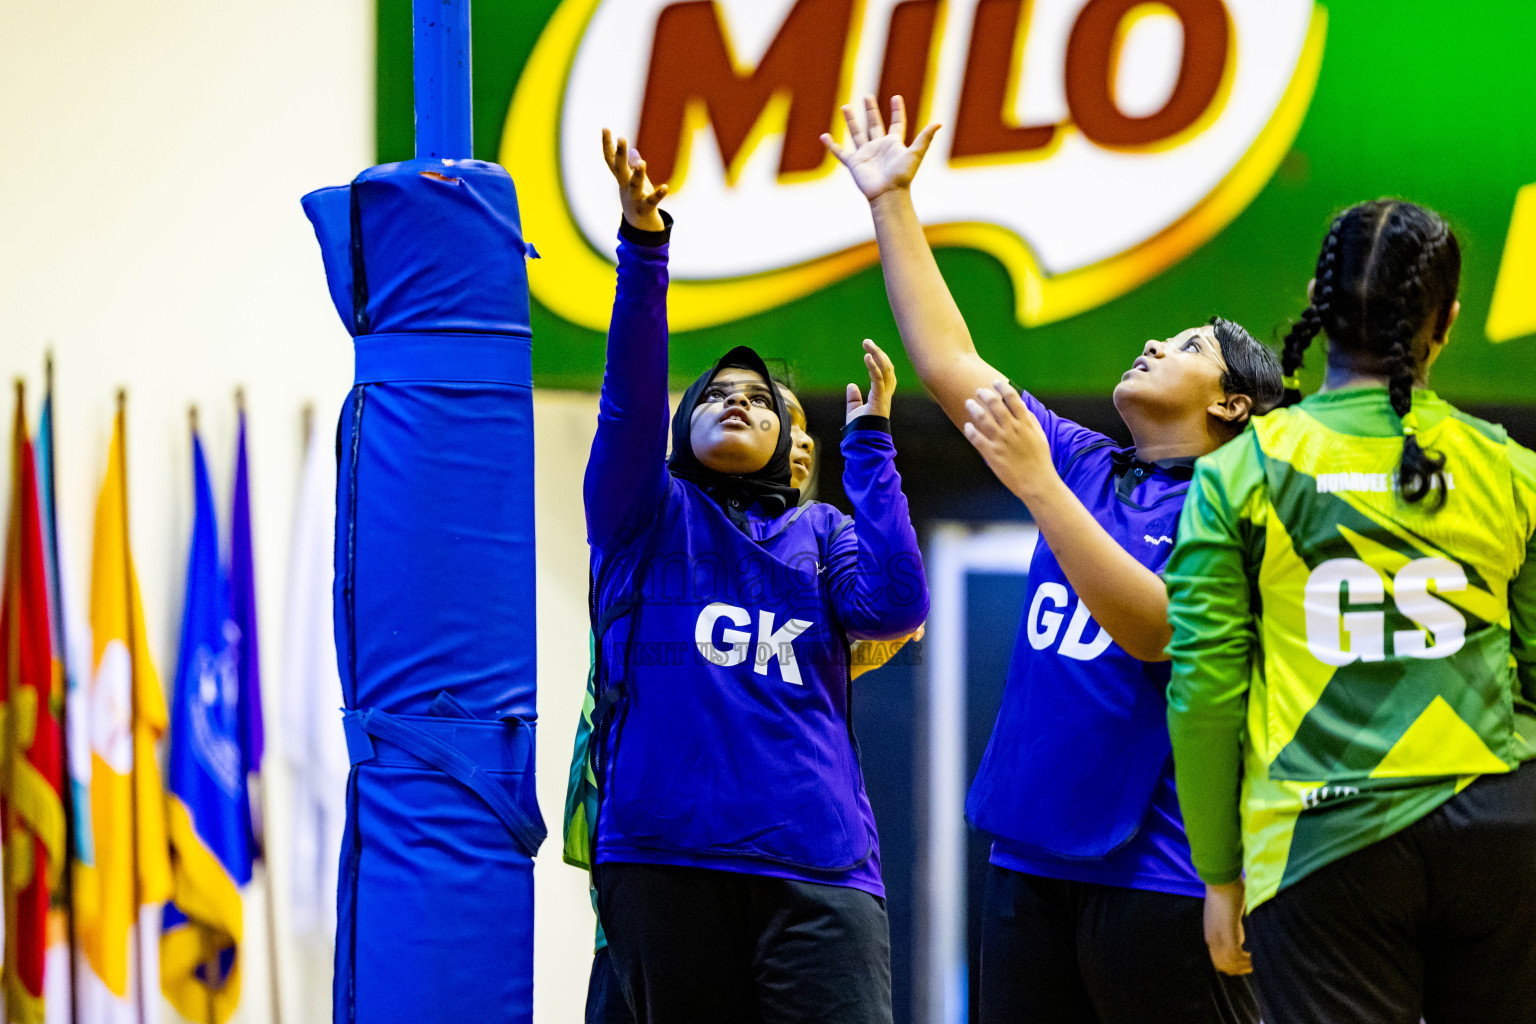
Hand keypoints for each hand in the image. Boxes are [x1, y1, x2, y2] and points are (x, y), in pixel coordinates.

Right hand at [602, 128, 667, 231]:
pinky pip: (652, 201)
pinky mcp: (646, 209)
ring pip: (634, 185)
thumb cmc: (637, 200)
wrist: (640, 228)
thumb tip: (633, 151)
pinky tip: (665, 187)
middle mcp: (625, 187)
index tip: (605, 128)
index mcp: (622, 179)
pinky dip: (658, 195)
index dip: (607, 144)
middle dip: (619, 154)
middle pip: (619, 170)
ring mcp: (634, 199)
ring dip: (637, 174)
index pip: (611, 160)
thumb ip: (633, 167)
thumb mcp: (634, 182)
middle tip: (621, 138)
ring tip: (642, 163)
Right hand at [821, 95, 940, 201]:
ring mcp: (865, 154)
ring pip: (857, 133)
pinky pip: (840, 153)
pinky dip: (831, 145)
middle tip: (867, 96)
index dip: (897, 111)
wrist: (888, 194)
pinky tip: (824, 136)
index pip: (896, 123)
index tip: (896, 98)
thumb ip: (925, 138)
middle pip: (874, 124)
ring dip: (851, 120)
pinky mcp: (854, 163)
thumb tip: (939, 123)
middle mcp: (879, 146)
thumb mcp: (915, 154)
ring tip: (845, 106)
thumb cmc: (902, 175)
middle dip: (870, 110)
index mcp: (893, 143)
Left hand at [846, 339, 896, 423]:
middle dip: (879, 353)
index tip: (869, 350)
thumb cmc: (860, 430)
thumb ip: (854, 398)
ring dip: (877, 355)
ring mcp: (884, 397)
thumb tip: (851, 385)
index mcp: (881, 396)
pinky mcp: (879, 399)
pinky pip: (879, 379)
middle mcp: (885, 395)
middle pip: (888, 368)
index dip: (880, 361)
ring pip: (886, 370)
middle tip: (866, 341)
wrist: (864, 443)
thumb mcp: (855, 411)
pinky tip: (867, 356)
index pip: (885, 375)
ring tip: (867, 343)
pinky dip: (873, 367)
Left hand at [961, 380, 1055, 502]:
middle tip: (978, 391)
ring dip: (974, 408)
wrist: (1037, 482)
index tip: (996, 382)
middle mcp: (1012, 429)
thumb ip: (1030, 420)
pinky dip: (970, 430)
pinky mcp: (992, 454)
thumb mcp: (1039, 436)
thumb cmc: (1040, 459)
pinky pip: (976, 438)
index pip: (1013, 398)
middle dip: (984, 394)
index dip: (1003, 388)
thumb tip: (1021, 406)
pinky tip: (967, 426)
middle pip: (995, 404)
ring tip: (969, 403)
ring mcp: (1001, 441)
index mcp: (1025, 423)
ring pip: (983, 418)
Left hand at [1203, 880, 1252, 975]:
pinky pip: (1235, 955)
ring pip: (1229, 963)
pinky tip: (1253, 957)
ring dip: (1243, 966)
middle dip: (1238, 969)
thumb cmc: (1227, 892)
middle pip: (1222, 965)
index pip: (1217, 959)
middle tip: (1251, 967)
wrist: (1222, 881)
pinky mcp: (1227, 934)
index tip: (1245, 965)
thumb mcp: (1228, 916)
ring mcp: (1217, 937)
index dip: (1231, 965)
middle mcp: (1211, 938)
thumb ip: (1233, 928)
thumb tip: (1239, 940)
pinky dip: (1245, 960)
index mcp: (1210, 934)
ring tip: (1254, 964)